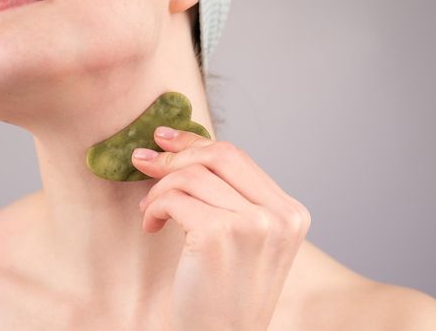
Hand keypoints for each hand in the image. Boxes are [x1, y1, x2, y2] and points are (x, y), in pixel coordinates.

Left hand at [131, 126, 310, 330]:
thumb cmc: (225, 296)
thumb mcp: (245, 241)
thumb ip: (230, 196)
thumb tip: (184, 148)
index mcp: (291, 213)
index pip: (239, 158)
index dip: (197, 143)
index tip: (167, 138)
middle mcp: (280, 216)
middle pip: (219, 155)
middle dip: (176, 155)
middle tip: (145, 162)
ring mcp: (254, 224)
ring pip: (191, 176)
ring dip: (159, 190)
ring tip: (150, 212)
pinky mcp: (219, 234)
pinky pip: (174, 198)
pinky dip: (154, 207)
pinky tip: (151, 225)